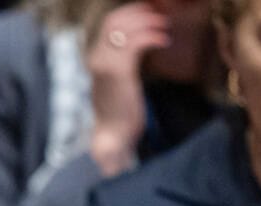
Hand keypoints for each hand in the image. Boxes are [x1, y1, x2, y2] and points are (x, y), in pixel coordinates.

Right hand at [85, 2, 170, 175]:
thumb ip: (125, 63)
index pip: (110, 23)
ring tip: (164, 27)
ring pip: (124, 27)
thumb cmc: (120, 113)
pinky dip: (151, 36)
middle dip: (140, 13)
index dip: (132, 13)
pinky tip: (163, 41)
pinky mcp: (118, 72)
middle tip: (161, 16)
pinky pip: (135, 42)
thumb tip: (142, 47)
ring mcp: (105, 63)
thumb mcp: (120, 82)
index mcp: (96, 58)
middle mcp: (96, 57)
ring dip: (148, 22)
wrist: (112, 137)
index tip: (152, 14)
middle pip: (114, 19)